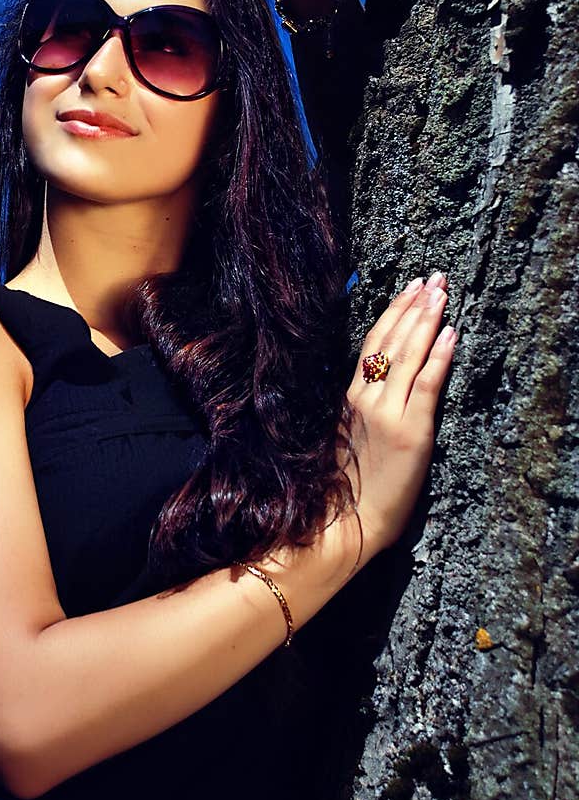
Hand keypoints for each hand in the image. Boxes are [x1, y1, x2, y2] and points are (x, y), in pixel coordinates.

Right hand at [337, 271, 457, 569]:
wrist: (350, 522)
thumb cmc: (350, 487)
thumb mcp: (348, 437)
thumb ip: (361, 408)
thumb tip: (378, 383)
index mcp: (350, 398)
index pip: (372, 344)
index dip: (392, 313)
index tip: (408, 287)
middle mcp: (366, 399)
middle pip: (390, 340)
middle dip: (413, 305)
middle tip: (432, 277)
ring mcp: (387, 413)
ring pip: (408, 354)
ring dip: (426, 319)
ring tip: (441, 292)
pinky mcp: (411, 430)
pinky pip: (427, 384)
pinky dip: (439, 356)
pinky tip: (451, 332)